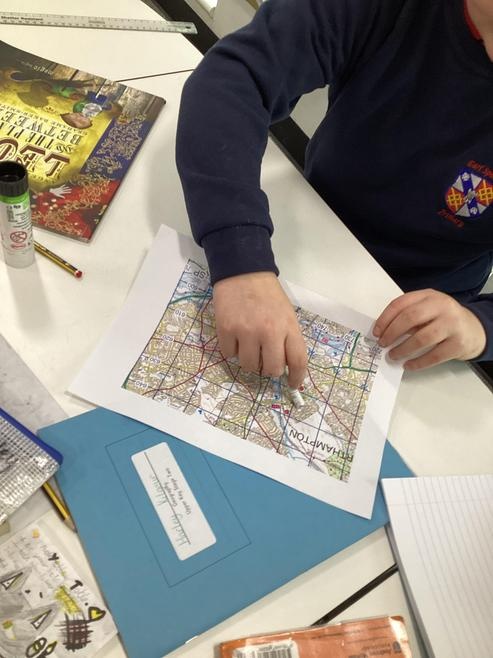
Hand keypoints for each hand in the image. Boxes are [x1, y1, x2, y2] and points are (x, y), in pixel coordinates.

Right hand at [213, 272, 306, 387]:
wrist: (243, 272)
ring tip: (248, 344)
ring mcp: (246, 331)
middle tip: (265, 360)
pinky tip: (235, 336)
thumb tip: (285, 367)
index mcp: (288, 327)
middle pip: (272, 369)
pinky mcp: (226, 329)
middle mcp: (269, 331)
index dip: (296, 378)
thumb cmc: (268, 295)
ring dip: (249, 360)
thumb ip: (288, 339)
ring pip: (248, 366)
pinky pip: (229, 354)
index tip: (292, 384)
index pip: (298, 361)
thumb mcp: (287, 314)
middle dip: (269, 369)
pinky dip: (232, 350)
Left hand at [373, 289, 486, 370]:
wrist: (474, 329)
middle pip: (410, 318)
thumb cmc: (443, 319)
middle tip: (382, 344)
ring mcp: (452, 324)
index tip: (376, 332)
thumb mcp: (428, 309)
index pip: (401, 303)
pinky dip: (418, 362)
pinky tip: (408, 365)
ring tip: (392, 355)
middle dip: (392, 332)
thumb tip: (383, 332)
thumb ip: (409, 315)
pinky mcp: (458, 343)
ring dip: (403, 349)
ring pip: (422, 338)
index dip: (385, 319)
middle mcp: (442, 306)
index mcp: (429, 296)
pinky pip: (434, 356)